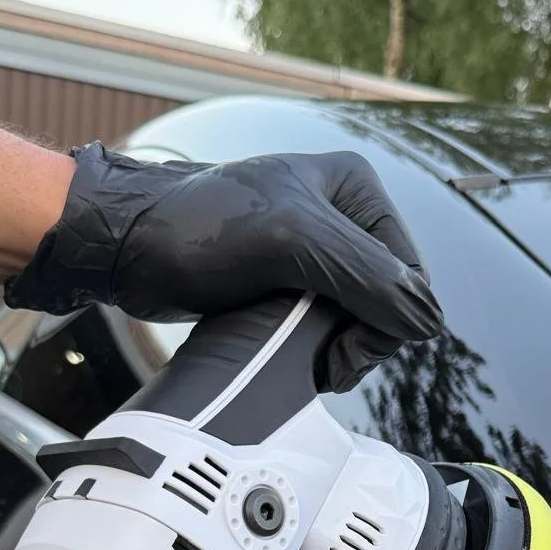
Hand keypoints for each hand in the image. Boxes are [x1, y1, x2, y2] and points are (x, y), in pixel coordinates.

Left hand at [5, 143, 442, 372]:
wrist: (123, 245)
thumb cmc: (194, 228)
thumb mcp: (292, 243)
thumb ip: (367, 278)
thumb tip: (428, 323)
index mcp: (356, 189)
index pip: (411, 277)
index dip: (386, 326)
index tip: (339, 352)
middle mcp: (342, 214)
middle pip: (389, 302)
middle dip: (360, 340)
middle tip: (319, 360)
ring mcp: (314, 249)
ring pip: (358, 320)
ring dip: (335, 348)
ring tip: (295, 353)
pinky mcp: (285, 280)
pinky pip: (324, 324)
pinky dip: (313, 347)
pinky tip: (286, 350)